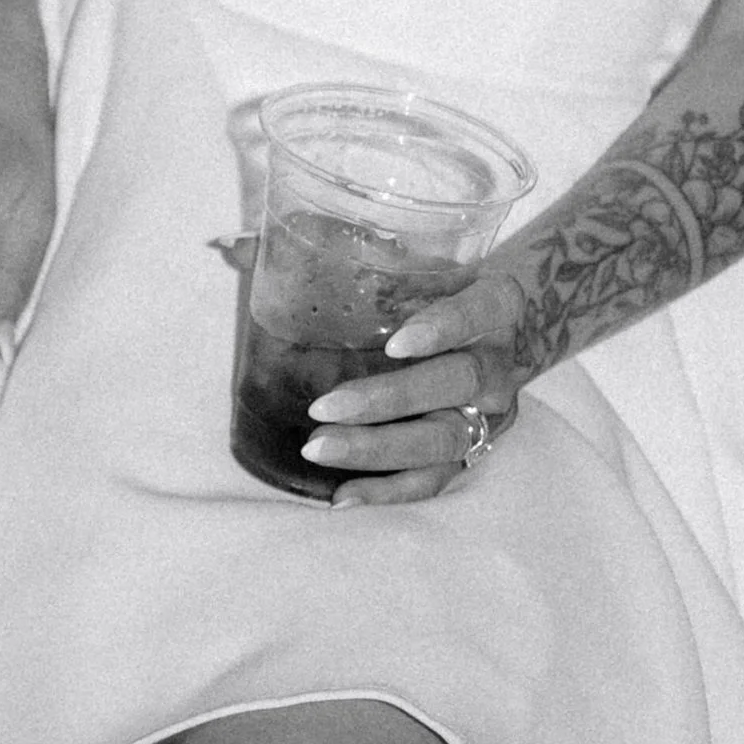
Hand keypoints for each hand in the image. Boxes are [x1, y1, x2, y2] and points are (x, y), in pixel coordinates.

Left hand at [296, 267, 528, 507]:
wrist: (507, 332)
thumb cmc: (444, 290)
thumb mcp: (418, 264)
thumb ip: (342, 253)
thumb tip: (236, 247)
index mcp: (497, 304)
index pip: (480, 309)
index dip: (444, 327)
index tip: (396, 342)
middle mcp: (500, 361)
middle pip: (456, 383)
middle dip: (389, 400)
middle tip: (324, 408)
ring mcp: (491, 413)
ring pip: (444, 439)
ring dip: (379, 449)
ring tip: (318, 449)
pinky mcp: (474, 450)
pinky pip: (435, 479)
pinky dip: (389, 491)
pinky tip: (342, 496)